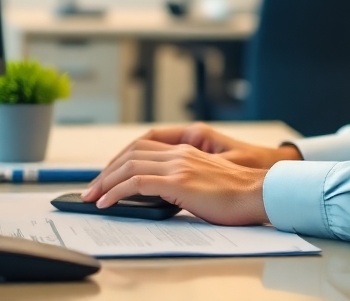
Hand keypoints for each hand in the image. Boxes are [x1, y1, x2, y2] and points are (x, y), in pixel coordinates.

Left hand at [84, 143, 268, 225]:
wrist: (259, 194)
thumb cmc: (238, 195)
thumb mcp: (206, 180)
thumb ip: (184, 179)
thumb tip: (161, 193)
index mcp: (186, 149)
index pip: (142, 146)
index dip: (119, 159)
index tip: (107, 176)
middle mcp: (180, 152)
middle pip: (130, 153)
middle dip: (106, 171)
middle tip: (91, 188)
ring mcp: (178, 165)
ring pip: (129, 166)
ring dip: (105, 182)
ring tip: (92, 197)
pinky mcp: (178, 182)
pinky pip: (136, 183)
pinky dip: (116, 191)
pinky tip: (107, 202)